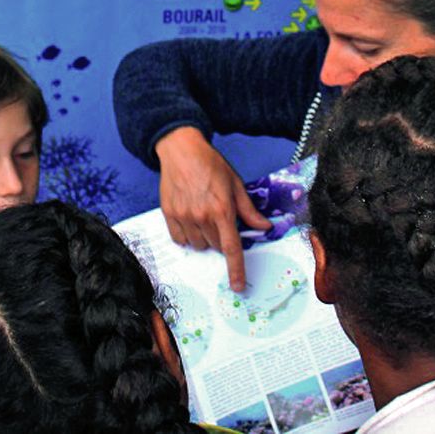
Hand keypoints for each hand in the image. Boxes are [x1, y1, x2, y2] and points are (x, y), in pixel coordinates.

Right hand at [155, 126, 271, 291]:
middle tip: (219, 218)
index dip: (236, 270)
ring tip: (204, 216)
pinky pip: (180, 240)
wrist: (181, 149)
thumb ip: (249, 210)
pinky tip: (190, 220)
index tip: (238, 285)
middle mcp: (202, 216)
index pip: (231, 248)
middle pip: (215, 246)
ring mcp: (184, 216)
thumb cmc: (210, 164)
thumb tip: (264, 227)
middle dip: (221, 238)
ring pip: (198, 245)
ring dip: (204, 238)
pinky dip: (187, 236)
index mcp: (222, 209)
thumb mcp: (236, 184)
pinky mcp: (169, 214)